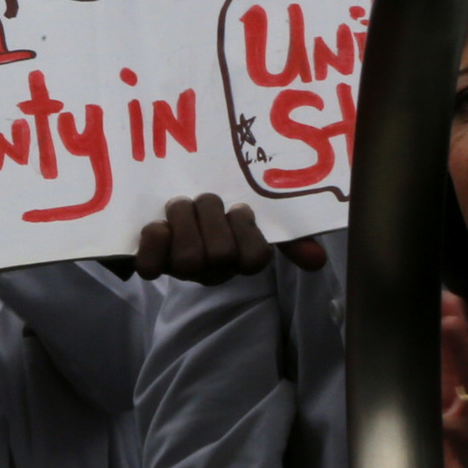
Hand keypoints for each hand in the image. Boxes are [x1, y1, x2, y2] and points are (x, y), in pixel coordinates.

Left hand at [132, 194, 328, 281]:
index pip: (256, 259)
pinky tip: (156, 226)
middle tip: (202, 200)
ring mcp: (179, 269)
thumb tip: (318, 260)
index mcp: (238, 258)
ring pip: (189, 258)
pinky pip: (150, 267)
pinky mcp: (149, 263)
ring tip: (178, 205)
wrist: (158, 199)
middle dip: (210, 216)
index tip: (237, 209)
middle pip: (221, 254)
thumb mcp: (249, 216)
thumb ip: (286, 234)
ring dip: (182, 220)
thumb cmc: (211, 210)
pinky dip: (153, 242)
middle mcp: (211, 269)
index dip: (246, 231)